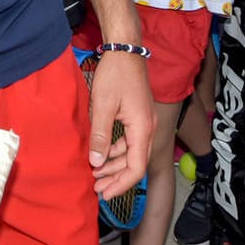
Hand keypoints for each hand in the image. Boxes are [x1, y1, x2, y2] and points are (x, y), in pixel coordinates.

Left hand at [87, 51, 154, 198]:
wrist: (125, 50)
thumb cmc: (114, 75)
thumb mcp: (102, 106)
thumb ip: (101, 136)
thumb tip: (97, 163)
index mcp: (142, 129)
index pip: (136, 167)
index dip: (121, 184)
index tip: (105, 194)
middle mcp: (148, 128)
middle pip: (136, 163)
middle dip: (116, 179)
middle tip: (96, 189)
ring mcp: (145, 122)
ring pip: (133, 154)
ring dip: (115, 166)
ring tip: (96, 175)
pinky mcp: (139, 116)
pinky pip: (130, 142)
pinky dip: (117, 151)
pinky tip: (103, 154)